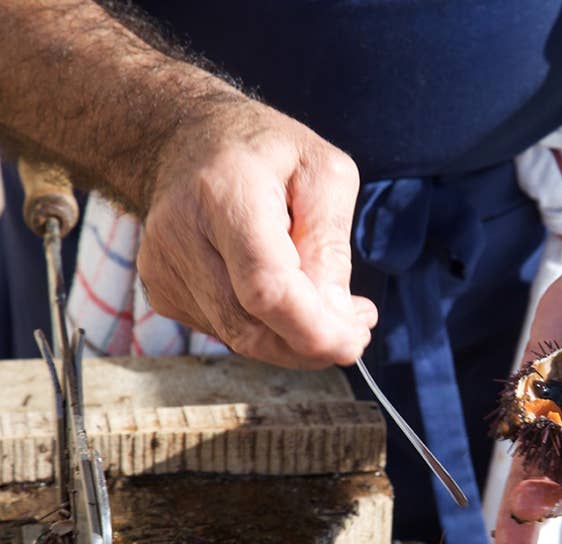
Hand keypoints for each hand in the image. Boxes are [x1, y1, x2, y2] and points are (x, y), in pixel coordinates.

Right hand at [138, 101, 375, 367]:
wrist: (181, 138)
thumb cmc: (264, 150)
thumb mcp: (323, 173)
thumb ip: (330, 242)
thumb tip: (337, 315)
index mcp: (225, 191)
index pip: (266, 286)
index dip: (313, 329)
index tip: (355, 340)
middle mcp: (181, 233)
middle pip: (250, 327)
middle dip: (313, 344)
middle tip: (355, 330)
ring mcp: (164, 267)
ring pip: (240, 338)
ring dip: (295, 340)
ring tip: (331, 308)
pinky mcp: (162, 290)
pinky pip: (227, 330)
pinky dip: (267, 328)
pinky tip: (287, 298)